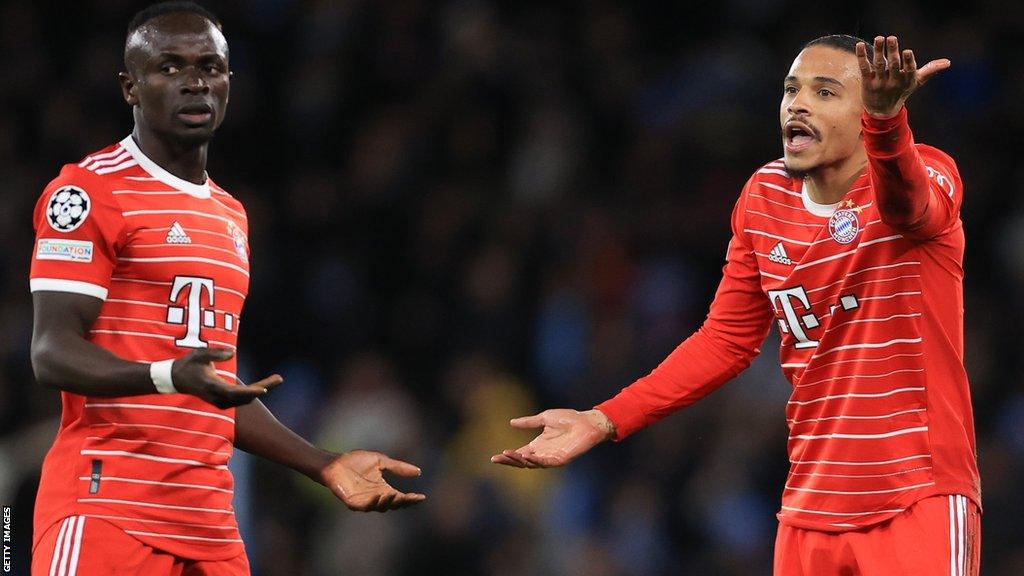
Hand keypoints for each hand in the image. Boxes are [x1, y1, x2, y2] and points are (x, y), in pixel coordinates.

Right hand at [171, 348, 281, 408]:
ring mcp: (218, 401)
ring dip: (260, 390)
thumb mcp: (199, 354)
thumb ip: (215, 353)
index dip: (249, 392)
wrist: (175, 379)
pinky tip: (263, 385)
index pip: (234, 392)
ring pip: (244, 399)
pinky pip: (240, 400)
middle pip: (244, 396)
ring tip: (276, 379)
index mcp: (212, 385)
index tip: (264, 390)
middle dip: (263, 387)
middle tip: (280, 378)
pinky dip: (252, 393)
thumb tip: (232, 353)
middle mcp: (217, 397)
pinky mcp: (221, 401)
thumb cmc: (188, 364)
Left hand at [320, 450, 425, 511]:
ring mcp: (364, 501)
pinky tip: (379, 495)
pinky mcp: (353, 502)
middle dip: (402, 502)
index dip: (411, 499)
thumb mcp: (381, 461)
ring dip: (389, 502)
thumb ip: (398, 467)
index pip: (400, 497)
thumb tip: (419, 472)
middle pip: (393, 505)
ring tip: (395, 494)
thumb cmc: (356, 461)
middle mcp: (376, 497)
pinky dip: (373, 503)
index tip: (422, 497)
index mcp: (383, 488)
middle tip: (411, 498)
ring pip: (380, 507)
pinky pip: (365, 506)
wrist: (335, 462)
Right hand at [490, 409, 614, 467]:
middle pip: (522, 461)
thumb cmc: (568, 418)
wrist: (586, 422)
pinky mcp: (560, 459)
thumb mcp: (544, 418)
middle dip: (509, 461)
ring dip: (519, 460)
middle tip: (496, 459)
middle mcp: (543, 453)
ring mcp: (551, 457)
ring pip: (531, 464)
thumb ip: (528, 422)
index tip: (494, 457)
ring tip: (508, 454)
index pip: (519, 453)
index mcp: (538, 444)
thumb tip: (511, 423)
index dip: (508, 455)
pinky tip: (526, 457)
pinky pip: (545, 462)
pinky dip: (535, 461)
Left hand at [857, 35, 949, 118]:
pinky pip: (864, 69)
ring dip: (878, 51)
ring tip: (879, 38)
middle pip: (893, 65)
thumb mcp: (916, 82)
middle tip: (891, 38)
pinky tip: (859, 46)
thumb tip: (948, 62)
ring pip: (879, 65)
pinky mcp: (867, 83)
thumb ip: (930, 70)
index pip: (908, 70)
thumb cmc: (901, 92)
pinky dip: (862, 57)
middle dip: (892, 51)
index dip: (908, 61)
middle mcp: (893, 82)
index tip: (907, 51)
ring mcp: (880, 83)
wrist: (882, 112)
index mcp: (907, 81)